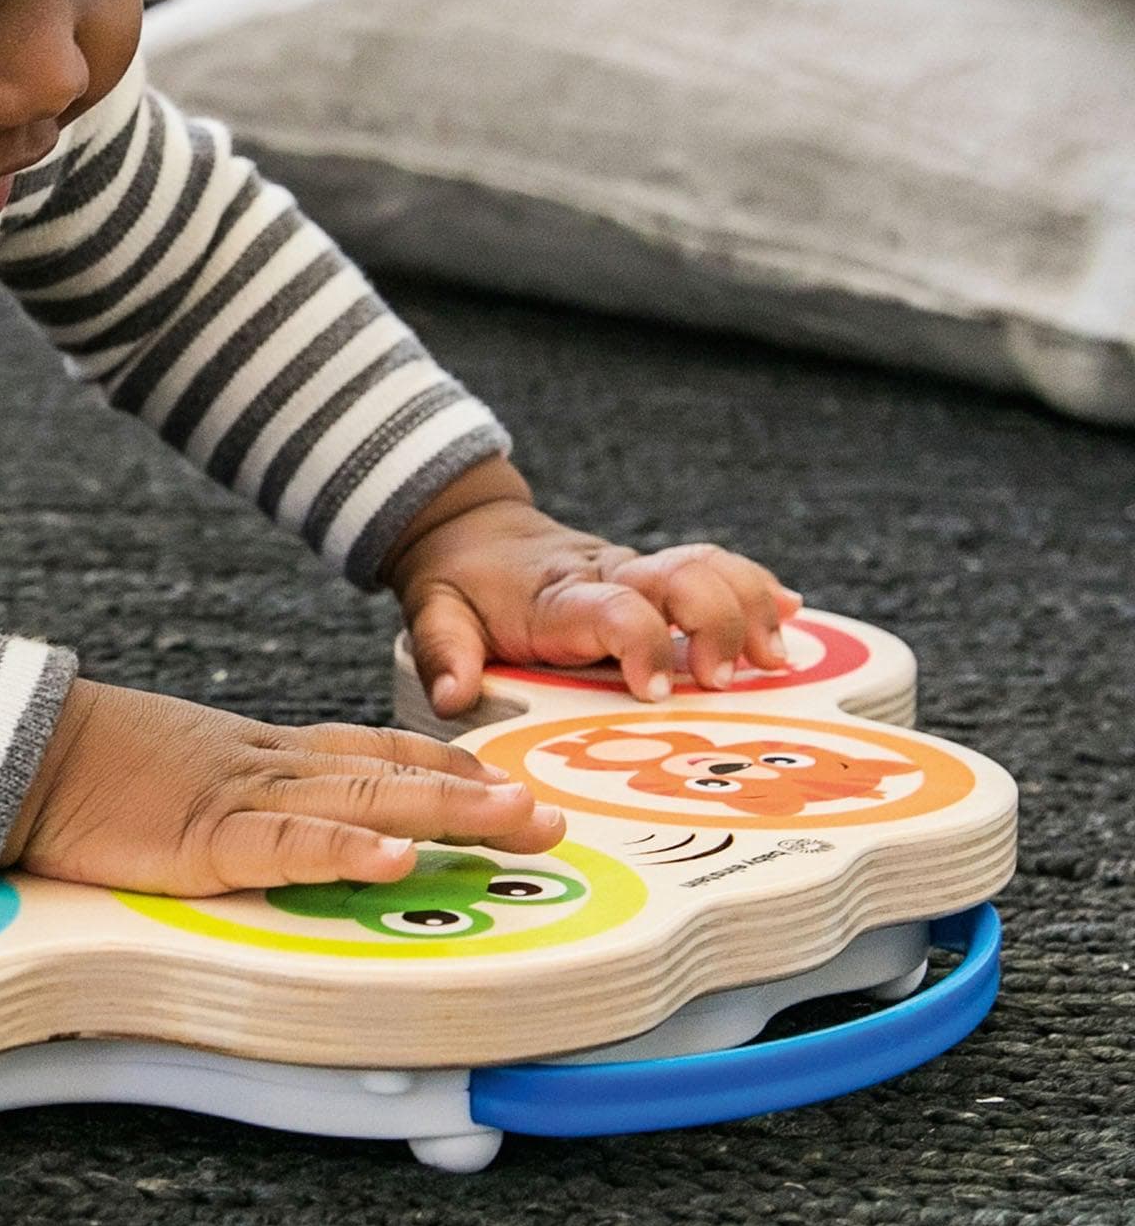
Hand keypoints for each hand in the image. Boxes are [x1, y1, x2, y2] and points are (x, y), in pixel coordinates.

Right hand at [1, 678, 564, 895]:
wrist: (21, 746)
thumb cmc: (88, 767)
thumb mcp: (177, 776)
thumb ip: (227, 799)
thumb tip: (260, 831)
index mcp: (260, 751)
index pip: (368, 747)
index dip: (440, 763)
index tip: (501, 777)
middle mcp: (268, 764)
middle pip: (391, 769)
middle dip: (476, 794)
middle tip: (548, 815)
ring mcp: (242, 796)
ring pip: (365, 796)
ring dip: (449, 811)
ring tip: (518, 826)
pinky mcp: (205, 836)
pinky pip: (289, 842)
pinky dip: (349, 847)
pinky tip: (399, 856)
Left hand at [385, 458, 802, 716]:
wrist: (473, 529)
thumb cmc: (462, 579)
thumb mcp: (435, 610)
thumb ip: (445, 652)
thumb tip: (452, 696)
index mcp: (560, 596)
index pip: (613, 607)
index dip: (642, 641)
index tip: (656, 688)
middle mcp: (609, 576)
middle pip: (681, 577)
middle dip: (716, 622)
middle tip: (723, 678)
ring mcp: (638, 573)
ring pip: (709, 567)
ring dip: (749, 605)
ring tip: (776, 657)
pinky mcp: (656, 577)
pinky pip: (717, 568)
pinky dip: (756, 586)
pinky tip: (790, 612)